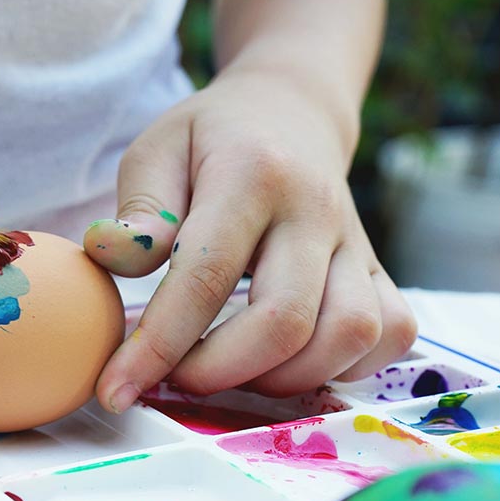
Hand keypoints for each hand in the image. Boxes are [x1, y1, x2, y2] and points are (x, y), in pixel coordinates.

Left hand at [85, 69, 416, 412]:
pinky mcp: (381, 269)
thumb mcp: (156, 150)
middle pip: (286, 321)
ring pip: (349, 335)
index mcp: (252, 175)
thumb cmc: (211, 141)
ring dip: (283, 378)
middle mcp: (316, 210)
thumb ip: (138, 208)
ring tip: (232, 371)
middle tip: (175, 377)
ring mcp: (358, 242)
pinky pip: (389, 335)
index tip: (117, 389)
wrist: (292, 111)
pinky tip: (291, 361)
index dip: (159, 345)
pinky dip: (343, 368)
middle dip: (220, 372)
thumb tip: (110, 254)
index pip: (207, 276)